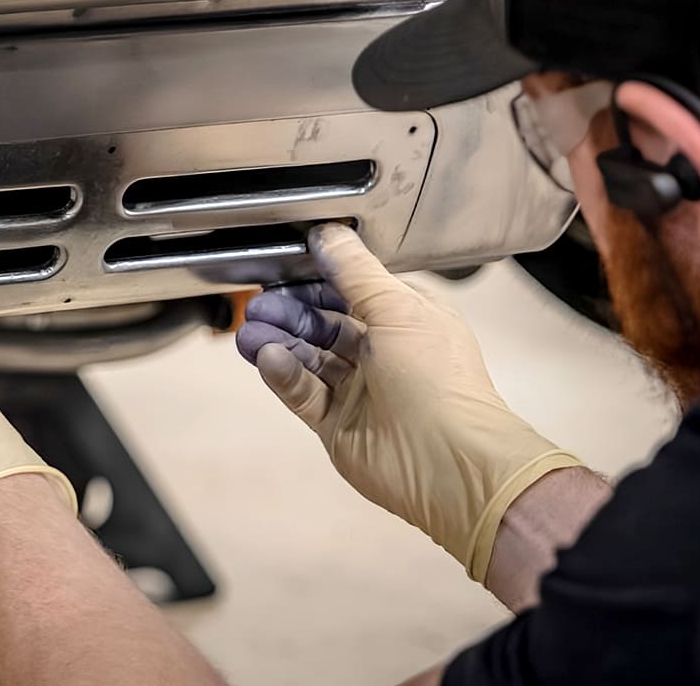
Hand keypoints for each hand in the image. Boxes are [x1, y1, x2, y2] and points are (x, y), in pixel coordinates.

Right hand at [236, 224, 581, 580]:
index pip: (354, 290)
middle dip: (290, 311)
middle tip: (258, 304)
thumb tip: (328, 235)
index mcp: (408, 318)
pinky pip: (303, 393)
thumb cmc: (439, 381)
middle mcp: (384, 353)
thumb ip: (356, 271)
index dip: (319, 279)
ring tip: (250, 332)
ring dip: (279, 342)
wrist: (449, 463)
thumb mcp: (398, 307)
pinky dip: (285, 375)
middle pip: (324, 324)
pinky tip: (269, 359)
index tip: (285, 269)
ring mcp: (361, 391)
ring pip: (309, 358)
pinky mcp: (339, 424)